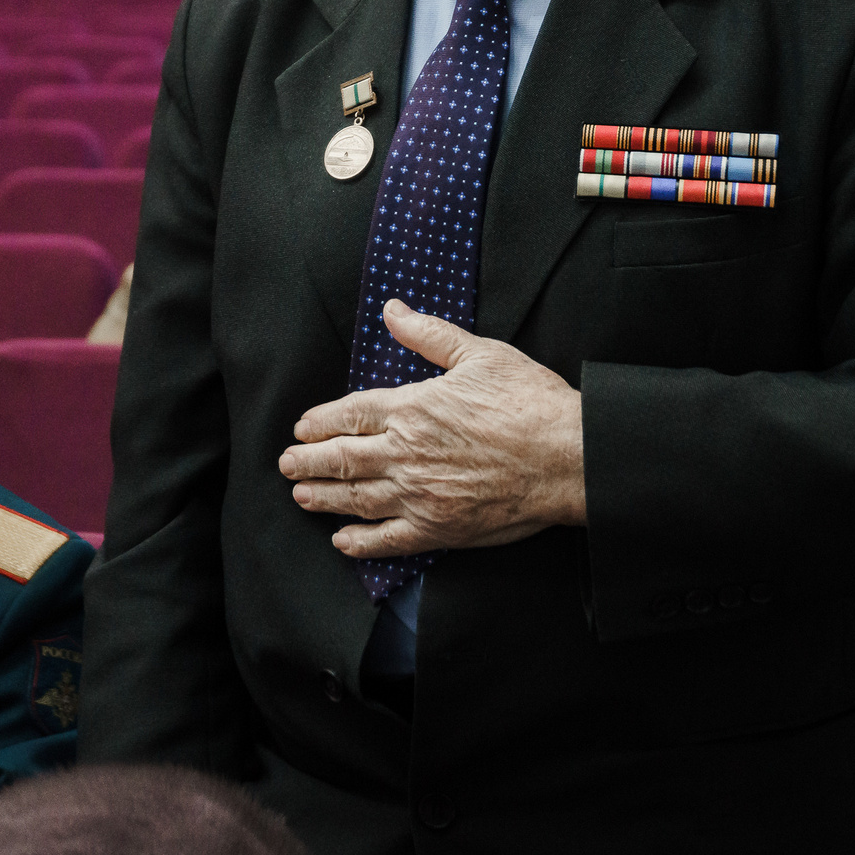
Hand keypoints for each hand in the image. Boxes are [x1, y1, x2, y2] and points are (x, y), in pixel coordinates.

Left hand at [280, 301, 585, 557]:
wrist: (568, 457)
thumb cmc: (529, 403)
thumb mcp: (480, 354)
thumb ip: (429, 335)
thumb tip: (394, 311)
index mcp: (412, 408)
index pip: (349, 415)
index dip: (319, 423)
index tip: (301, 429)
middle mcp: (405, 452)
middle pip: (340, 459)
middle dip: (306, 463)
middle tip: (286, 465)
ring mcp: (419, 494)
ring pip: (354, 499)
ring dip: (322, 498)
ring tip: (301, 496)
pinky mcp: (439, 528)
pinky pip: (387, 540)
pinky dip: (360, 542)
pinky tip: (344, 541)